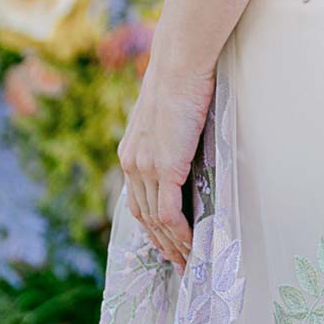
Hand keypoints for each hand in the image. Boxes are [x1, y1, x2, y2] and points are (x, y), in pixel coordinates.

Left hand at [116, 62, 213, 274]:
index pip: (138, 198)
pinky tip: (191, 246)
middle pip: (143, 216)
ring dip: (172, 245)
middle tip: (179, 262)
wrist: (180, 62)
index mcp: (131, 150)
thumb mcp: (168, 112)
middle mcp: (132, 162)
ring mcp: (146, 167)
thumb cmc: (182, 77)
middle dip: (161, 243)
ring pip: (156, 220)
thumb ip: (171, 133)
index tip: (166, 240)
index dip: (151, 224)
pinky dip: (179, 234)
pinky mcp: (165, 167)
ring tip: (189, 261)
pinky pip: (169, 213)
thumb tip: (187, 142)